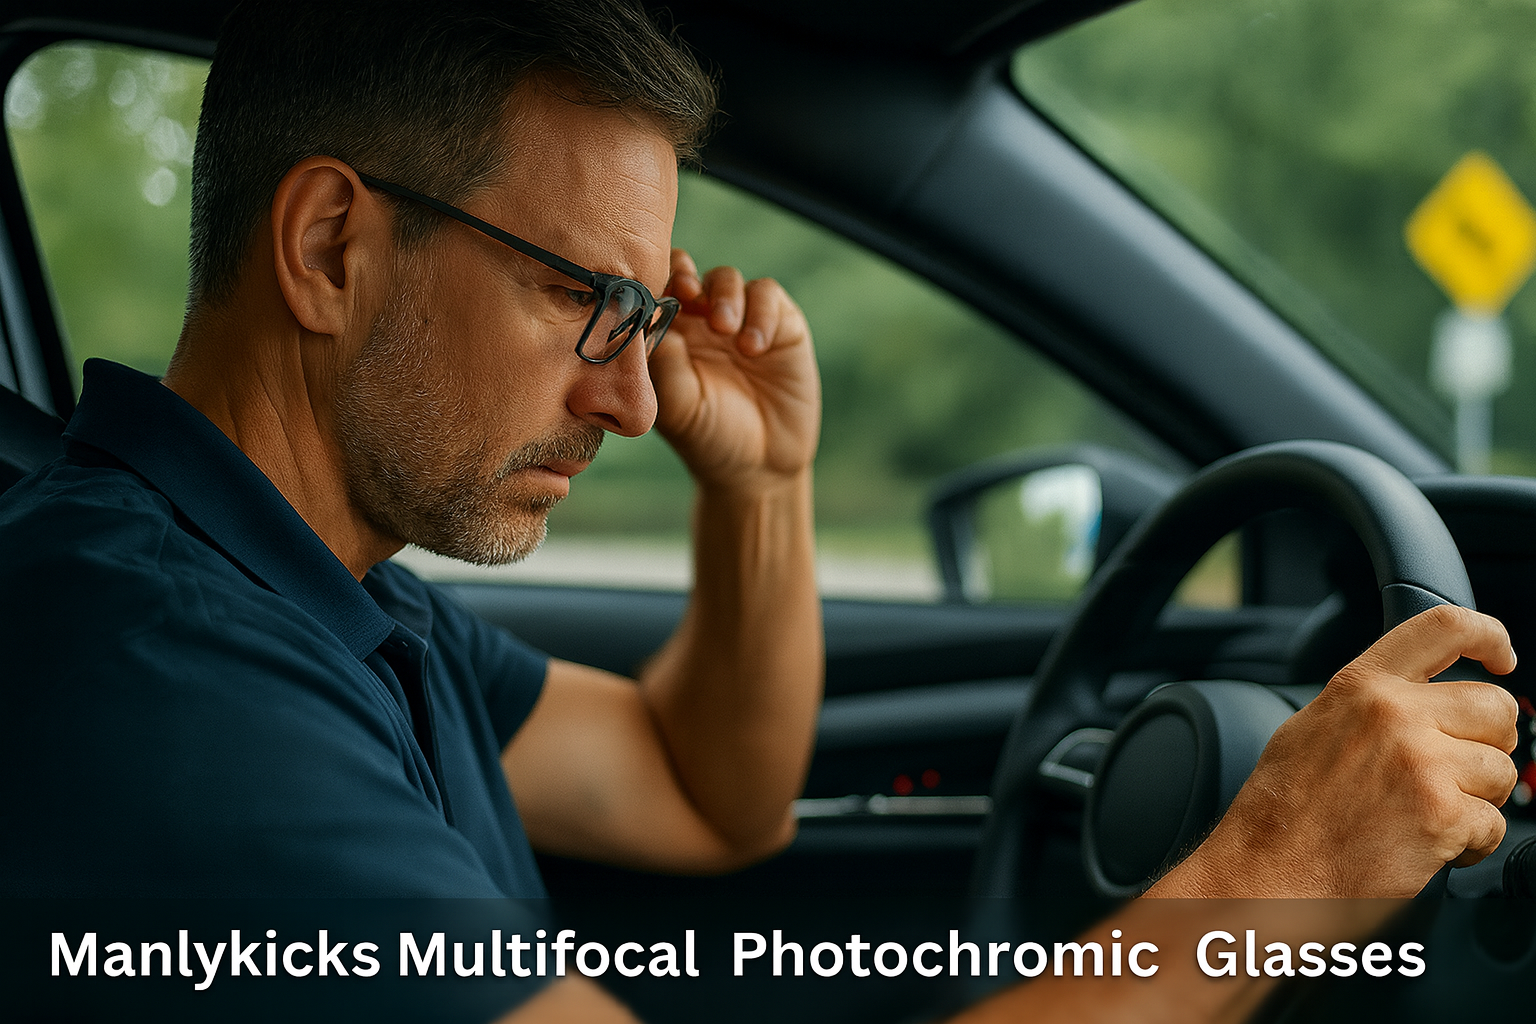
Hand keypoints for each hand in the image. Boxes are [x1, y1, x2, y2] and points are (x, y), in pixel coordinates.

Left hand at [648, 249, 819, 490]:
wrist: (758, 467)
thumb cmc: (707, 438)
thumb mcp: (679, 406)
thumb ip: (666, 363)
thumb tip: (653, 318)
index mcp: (669, 334)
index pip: (655, 288)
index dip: (653, 279)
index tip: (654, 293)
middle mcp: (701, 321)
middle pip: (690, 271)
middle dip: (687, 275)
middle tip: (689, 294)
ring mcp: (741, 320)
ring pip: (728, 279)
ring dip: (725, 295)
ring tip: (726, 329)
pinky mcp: (779, 326)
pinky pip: (768, 296)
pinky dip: (760, 313)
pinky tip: (753, 347)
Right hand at [1166, 604, 1519, 897]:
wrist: (1266, 873)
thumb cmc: (1281, 814)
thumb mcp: (1311, 729)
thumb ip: (1368, 705)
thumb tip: (1420, 698)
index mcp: (1361, 686)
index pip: (1443, 627)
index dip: (1488, 636)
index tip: (1501, 657)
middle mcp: (1393, 714)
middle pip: (1496, 707)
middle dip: (1491, 743)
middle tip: (1461, 770)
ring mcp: (1421, 762)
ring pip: (1502, 769)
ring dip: (1480, 799)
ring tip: (1433, 815)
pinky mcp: (1441, 814)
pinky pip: (1495, 823)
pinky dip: (1472, 843)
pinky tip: (1432, 846)